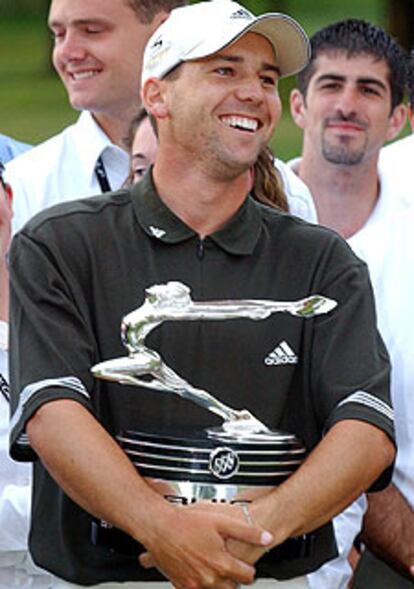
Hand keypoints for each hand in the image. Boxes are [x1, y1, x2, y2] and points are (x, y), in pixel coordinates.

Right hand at [138, 501, 272, 588]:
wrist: (160, 527)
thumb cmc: (187, 522)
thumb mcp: (221, 520)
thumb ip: (247, 531)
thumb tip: (266, 537)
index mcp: (221, 563)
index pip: (247, 577)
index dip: (248, 568)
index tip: (246, 563)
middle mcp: (209, 578)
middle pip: (232, 587)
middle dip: (234, 576)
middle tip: (229, 562)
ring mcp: (194, 584)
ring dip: (218, 581)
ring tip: (215, 564)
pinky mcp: (181, 585)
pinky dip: (202, 583)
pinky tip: (200, 568)